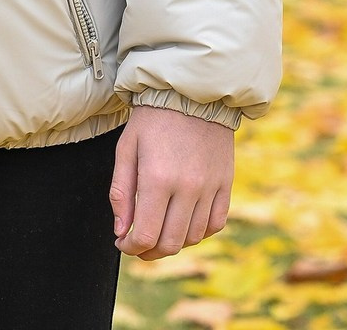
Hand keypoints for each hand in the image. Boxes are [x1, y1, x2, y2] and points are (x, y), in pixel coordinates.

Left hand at [110, 106, 233, 259]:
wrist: (190, 95)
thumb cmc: (151, 120)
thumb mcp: (126, 149)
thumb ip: (121, 192)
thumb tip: (120, 231)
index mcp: (157, 179)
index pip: (145, 234)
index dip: (131, 247)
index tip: (122, 243)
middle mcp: (187, 188)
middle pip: (170, 243)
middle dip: (149, 251)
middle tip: (137, 244)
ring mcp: (210, 189)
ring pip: (192, 237)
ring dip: (173, 243)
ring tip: (157, 232)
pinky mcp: (226, 185)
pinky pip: (215, 224)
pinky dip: (198, 232)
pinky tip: (183, 223)